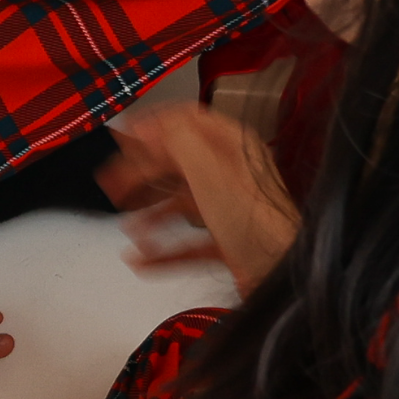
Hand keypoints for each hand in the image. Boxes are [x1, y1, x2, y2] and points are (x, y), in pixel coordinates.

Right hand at [98, 104, 298, 294]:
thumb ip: (176, 139)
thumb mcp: (209, 169)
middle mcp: (230, 174)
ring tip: (127, 227)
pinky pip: (186, 242)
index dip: (152, 125)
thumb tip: (150, 126)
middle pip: (175, 163)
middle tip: (113, 181)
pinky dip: (163, 250)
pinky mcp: (228, 242)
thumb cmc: (257, 225)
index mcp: (231, 146)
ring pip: (178, 204)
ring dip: (148, 215)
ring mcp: (229, 209)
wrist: (285, 278)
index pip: (185, 119)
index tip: (125, 136)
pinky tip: (143, 260)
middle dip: (139, 173)